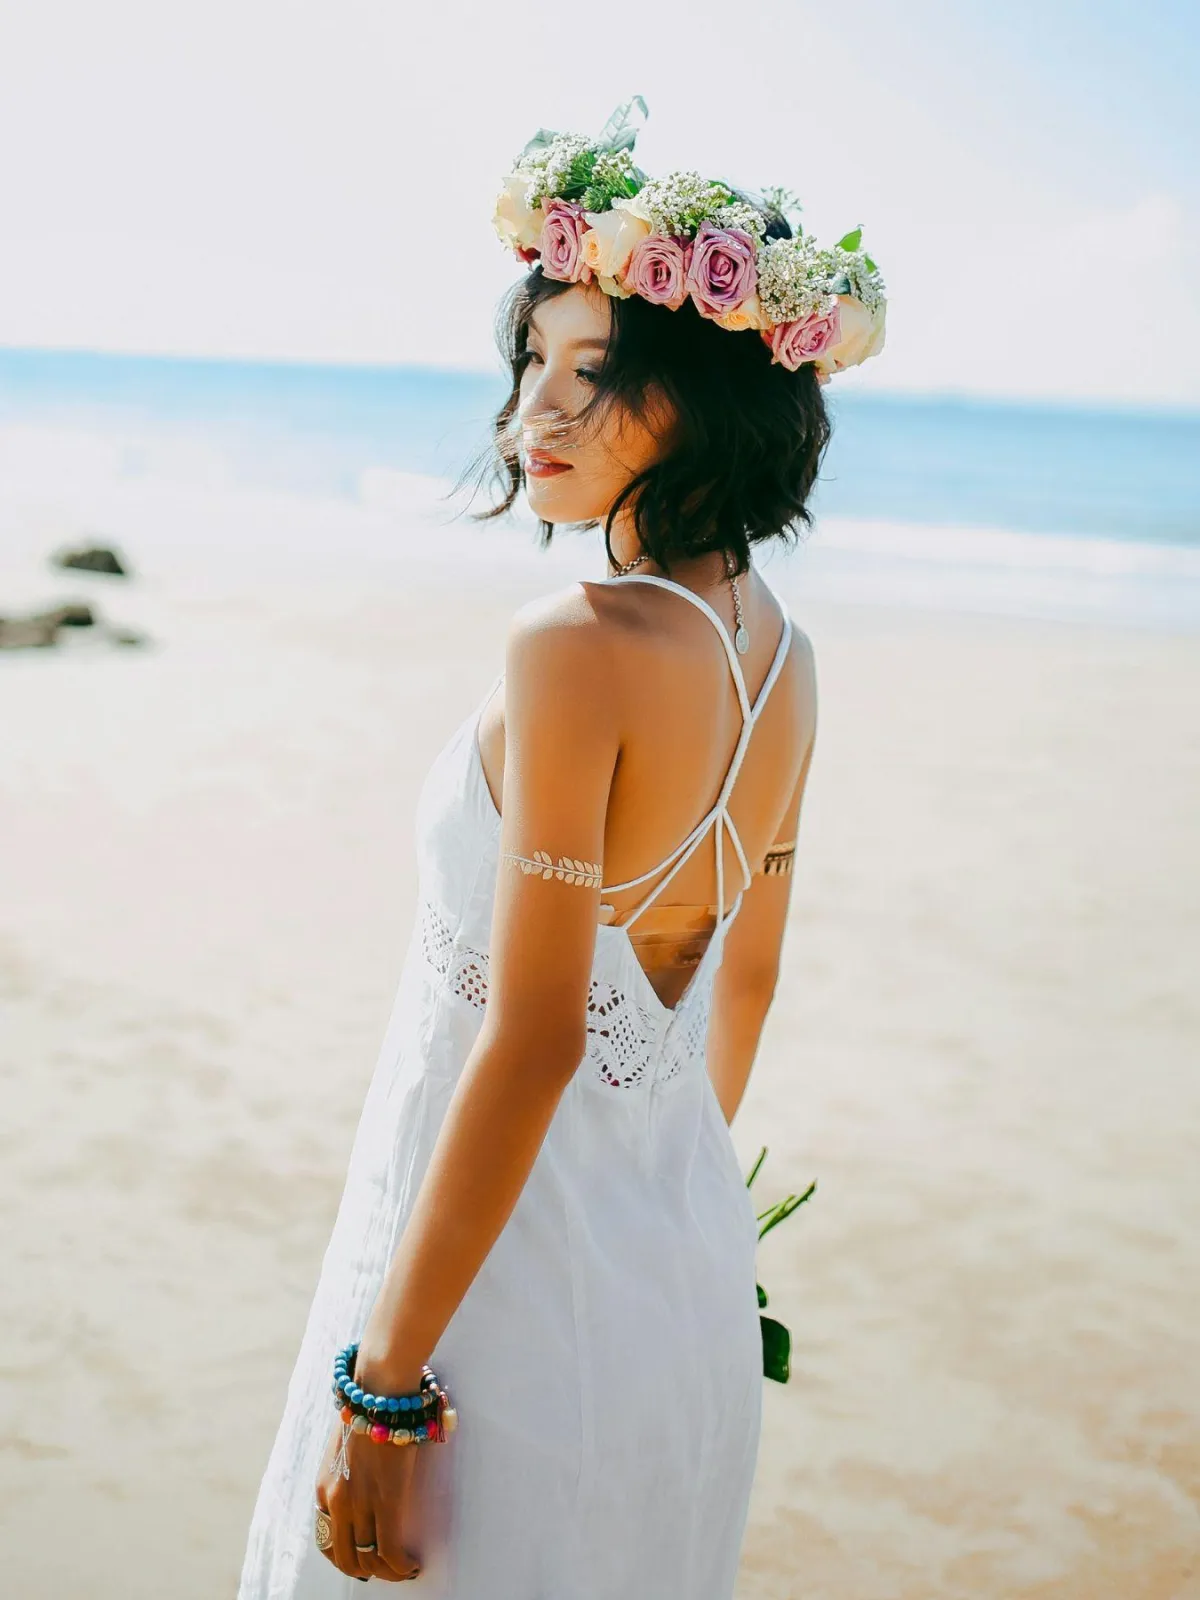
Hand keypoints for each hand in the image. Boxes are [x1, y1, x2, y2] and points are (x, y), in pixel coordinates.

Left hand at [315, 1414, 422, 1582]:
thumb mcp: (344, 1445)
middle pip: (345, 1558)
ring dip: (388, 1572)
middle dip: (367, 1571)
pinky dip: (401, 1565)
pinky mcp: (386, 1499)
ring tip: (404, 1568)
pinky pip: (390, 1550)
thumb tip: (363, 1483)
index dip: (345, 1559)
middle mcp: (336, 1501)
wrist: (379, 1391)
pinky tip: (413, 1563)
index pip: (326, 1541)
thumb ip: (347, 1470)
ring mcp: (360, 1502)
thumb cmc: (368, 1410)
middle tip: (386, 1569)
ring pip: (369, 1559)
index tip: (362, 1561)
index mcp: (324, 1488)